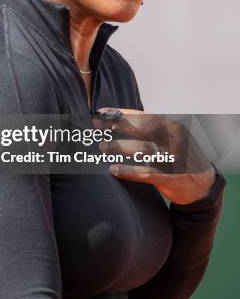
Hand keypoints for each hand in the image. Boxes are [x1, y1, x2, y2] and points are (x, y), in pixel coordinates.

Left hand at [94, 108, 215, 204]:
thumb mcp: (169, 138)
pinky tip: (113, 170)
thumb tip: (117, 121)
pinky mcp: (171, 177)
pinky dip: (128, 171)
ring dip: (119, 148)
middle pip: (142, 128)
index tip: (102, 113)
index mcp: (172, 126)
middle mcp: (174, 139)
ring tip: (103, 147)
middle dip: (117, 126)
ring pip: (141, 150)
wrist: (202, 185)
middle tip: (96, 128)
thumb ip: (150, 130)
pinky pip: (145, 172)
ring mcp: (174, 158)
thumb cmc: (178, 157)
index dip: (121, 113)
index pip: (143, 115)